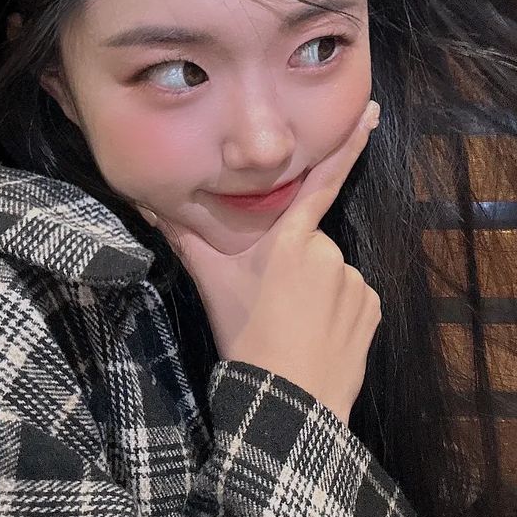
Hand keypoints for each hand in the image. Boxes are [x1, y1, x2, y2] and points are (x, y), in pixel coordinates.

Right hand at [139, 101, 382, 424]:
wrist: (291, 403)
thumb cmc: (246, 340)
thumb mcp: (211, 285)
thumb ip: (183, 236)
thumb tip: (144, 200)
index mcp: (292, 240)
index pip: (322, 182)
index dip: (348, 145)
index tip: (372, 113)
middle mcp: (331, 254)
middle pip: (311, 246)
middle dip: (295, 266)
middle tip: (270, 305)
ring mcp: (356, 283)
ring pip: (332, 276)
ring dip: (316, 293)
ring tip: (292, 329)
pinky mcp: (372, 310)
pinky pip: (353, 301)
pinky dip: (337, 314)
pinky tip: (317, 338)